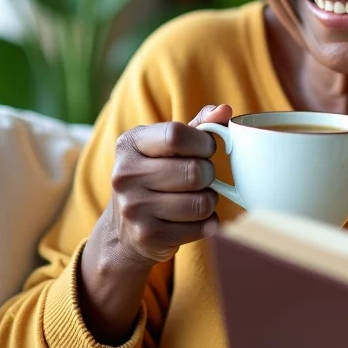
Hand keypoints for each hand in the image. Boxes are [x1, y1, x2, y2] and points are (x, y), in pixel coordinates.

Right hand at [106, 103, 232, 268]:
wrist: (122, 232)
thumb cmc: (155, 176)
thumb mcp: (168, 145)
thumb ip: (199, 124)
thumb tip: (225, 110)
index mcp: (129, 143)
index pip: (176, 135)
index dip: (203, 142)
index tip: (205, 149)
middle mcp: (125, 175)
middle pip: (195, 171)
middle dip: (209, 174)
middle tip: (202, 177)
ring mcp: (134, 208)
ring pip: (202, 202)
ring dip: (210, 200)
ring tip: (197, 197)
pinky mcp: (148, 236)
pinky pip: (201, 227)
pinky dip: (206, 223)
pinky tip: (192, 219)